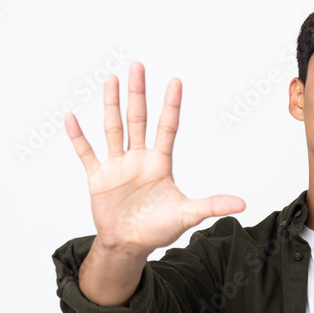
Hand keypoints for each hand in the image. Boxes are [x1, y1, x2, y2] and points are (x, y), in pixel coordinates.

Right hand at [63, 61, 244, 255]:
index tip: (175, 81)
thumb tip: (242, 204)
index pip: (167, 127)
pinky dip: (78, 137)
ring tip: (111, 79)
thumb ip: (212, 206)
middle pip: (138, 119)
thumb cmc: (158, 229)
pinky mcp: (98, 177)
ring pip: (113, 128)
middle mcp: (138, 158)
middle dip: (138, 93)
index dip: (171, 105)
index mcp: (160, 163)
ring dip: (111, 104)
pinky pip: (86, 153)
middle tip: (138, 66)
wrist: (130, 246)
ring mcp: (117, 166)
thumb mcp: (187, 215)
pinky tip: (71, 117)